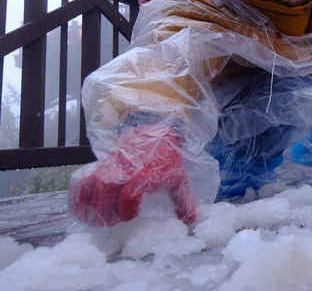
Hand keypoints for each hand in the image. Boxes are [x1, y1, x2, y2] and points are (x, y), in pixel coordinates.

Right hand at [67, 123, 195, 226]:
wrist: (155, 134)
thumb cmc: (167, 161)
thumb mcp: (178, 178)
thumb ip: (183, 200)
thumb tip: (189, 220)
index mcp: (147, 171)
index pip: (131, 189)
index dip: (127, 207)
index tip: (130, 216)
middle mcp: (126, 166)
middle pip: (106, 186)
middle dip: (104, 209)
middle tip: (111, 222)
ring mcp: (111, 164)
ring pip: (91, 181)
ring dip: (88, 204)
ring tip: (93, 221)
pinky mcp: (100, 165)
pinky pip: (82, 178)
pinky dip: (75, 195)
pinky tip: (77, 212)